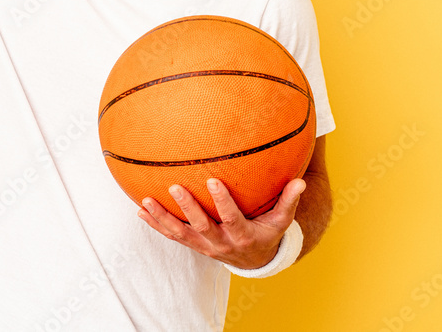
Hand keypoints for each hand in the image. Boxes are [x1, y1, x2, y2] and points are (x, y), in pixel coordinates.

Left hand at [137, 177, 305, 269]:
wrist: (254, 261)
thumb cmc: (267, 233)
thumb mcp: (280, 221)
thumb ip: (288, 201)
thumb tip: (300, 181)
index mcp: (243, 235)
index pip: (232, 218)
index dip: (222, 202)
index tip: (213, 180)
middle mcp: (221, 243)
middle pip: (201, 227)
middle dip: (187, 208)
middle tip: (174, 187)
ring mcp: (204, 246)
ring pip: (180, 234)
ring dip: (162, 218)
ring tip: (146, 201)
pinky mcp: (193, 245)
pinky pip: (171, 236)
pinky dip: (155, 224)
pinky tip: (140, 210)